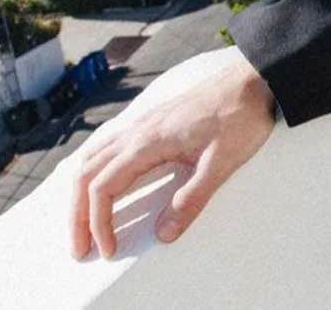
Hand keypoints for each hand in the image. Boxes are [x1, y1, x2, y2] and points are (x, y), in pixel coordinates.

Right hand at [69, 58, 277, 259]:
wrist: (254, 80)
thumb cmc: (241, 118)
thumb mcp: (222, 163)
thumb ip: (192, 199)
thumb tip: (164, 235)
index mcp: (146, 142)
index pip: (102, 187)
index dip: (98, 223)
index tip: (108, 250)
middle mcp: (135, 131)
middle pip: (85, 175)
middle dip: (76, 215)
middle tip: (79, 250)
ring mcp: (141, 124)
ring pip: (92, 159)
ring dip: (80, 193)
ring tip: (83, 224)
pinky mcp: (151, 123)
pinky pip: (107, 147)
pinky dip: (93, 171)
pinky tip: (101, 184)